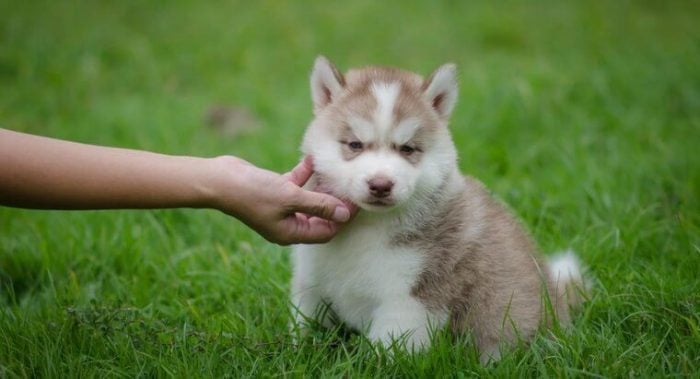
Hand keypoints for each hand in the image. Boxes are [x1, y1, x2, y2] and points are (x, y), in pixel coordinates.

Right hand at [209, 156, 356, 244]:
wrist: (219, 180)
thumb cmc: (253, 192)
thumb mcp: (291, 198)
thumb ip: (319, 205)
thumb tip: (345, 214)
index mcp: (290, 233)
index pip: (326, 231)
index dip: (343, 219)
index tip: (357, 203)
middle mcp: (286, 223)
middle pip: (319, 216)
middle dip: (335, 202)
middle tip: (350, 187)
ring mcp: (279, 207)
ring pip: (308, 199)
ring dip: (321, 187)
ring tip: (336, 174)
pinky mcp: (272, 190)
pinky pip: (294, 184)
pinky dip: (304, 173)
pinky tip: (312, 158)